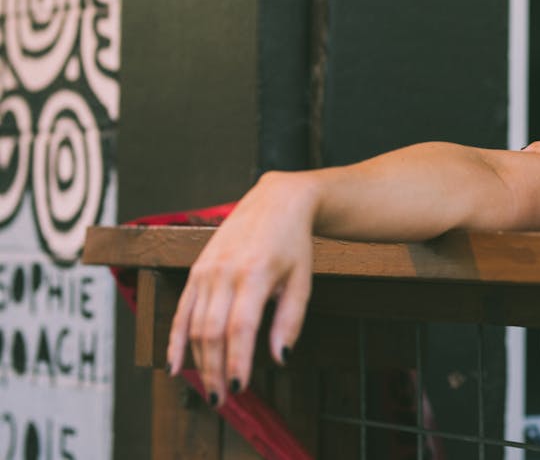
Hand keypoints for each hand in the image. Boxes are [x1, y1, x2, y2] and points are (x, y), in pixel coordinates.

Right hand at [166, 171, 318, 406]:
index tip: (241, 389)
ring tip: (209, 389)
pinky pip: (181, 310)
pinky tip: (175, 366)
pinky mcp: (196, 269)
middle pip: (211, 331)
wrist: (277, 200)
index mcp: (256, 273)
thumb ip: (290, 320)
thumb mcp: (302, 279)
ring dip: (198, 361)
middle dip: (215, 370)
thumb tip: (280, 359)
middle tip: (222, 401)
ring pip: (193, 325)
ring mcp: (206, 270)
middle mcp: (225, 271)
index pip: (240, 328)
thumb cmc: (294, 243)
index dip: (237, 361)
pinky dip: (175, 340)